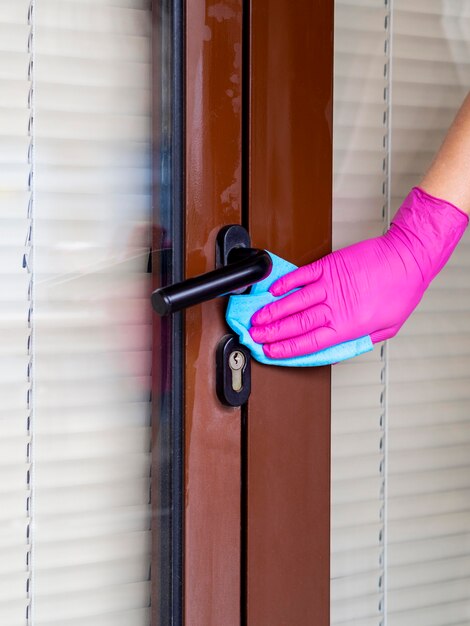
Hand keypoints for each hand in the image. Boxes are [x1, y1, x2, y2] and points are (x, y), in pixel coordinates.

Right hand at [249, 187, 467, 358]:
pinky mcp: (330, 266)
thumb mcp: (388, 328)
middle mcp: (336, 307)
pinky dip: (286, 282)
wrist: (408, 258)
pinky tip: (274, 290)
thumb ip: (361, 340)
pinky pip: (302, 276)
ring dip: (274, 311)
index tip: (271, 351)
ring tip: (258, 318)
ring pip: (295, 302)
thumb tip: (339, 349)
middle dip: (273, 332)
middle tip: (256, 335)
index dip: (286, 348)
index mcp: (349, 326)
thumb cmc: (402, 291)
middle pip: (297, 323)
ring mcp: (331, 285)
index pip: (310, 342)